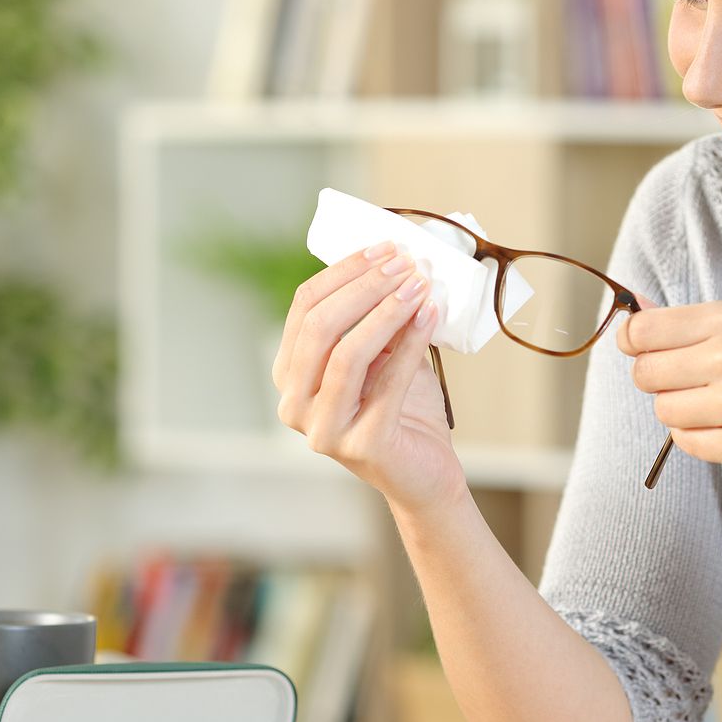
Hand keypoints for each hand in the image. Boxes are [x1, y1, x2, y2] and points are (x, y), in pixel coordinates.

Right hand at [272, 241, 466, 512]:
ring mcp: (322, 429)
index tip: (385, 247)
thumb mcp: (385, 354)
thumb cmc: (404, 410)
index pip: (305, 307)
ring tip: (421, 284)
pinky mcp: (362, 446)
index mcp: (290, 374)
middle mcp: (294, 404)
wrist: (425, 474)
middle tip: (406, 261)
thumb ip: (379, 317)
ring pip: (346, 353)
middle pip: (320, 326)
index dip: (345, 271)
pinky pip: (386, 382)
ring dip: (387, 310)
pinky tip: (431, 314)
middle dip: (366, 285)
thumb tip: (396, 261)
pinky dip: (411, 341)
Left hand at [618, 300, 721, 495]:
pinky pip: (686, 443)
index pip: (643, 330)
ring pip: (664, 411)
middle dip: (658, 381)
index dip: (633, 343)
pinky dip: (699, 438)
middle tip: (691, 383)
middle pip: (645, 373)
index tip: (642, 350)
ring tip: (718, 406)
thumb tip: (631, 307)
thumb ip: (685, 322)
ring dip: (681, 412)